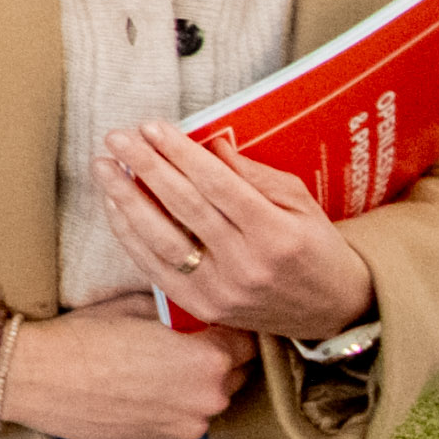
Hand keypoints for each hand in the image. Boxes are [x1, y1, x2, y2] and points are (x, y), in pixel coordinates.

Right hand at [0, 291, 244, 438]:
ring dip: (193, 386)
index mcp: (207, 358)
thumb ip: (182, 314)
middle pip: (234, 373)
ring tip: (150, 371)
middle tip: (175, 344)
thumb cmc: (80, 337)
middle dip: (213, 358)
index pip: (247, 340)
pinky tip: (139, 393)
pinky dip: (173, 409)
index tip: (207, 324)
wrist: (34, 377)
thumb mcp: (137, 304)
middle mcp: (208, 398)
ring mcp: (189, 428)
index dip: (226, 329)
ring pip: (209, 400)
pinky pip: (185, 422)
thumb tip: (200, 316)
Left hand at [95, 120, 381, 338]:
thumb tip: (211, 143)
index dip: (181, 155)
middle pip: (186, 208)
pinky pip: (155, 268)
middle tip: (117, 137)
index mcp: (276, 235)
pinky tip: (114, 205)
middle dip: (146, 168)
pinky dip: (130, 234)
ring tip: (104, 167)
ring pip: (162, 240)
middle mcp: (247, 265)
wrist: (334, 312)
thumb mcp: (302, 204)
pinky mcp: (203, 308)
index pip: (218, 187)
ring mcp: (222, 291)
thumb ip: (255, 176)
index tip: (151, 126)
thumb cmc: (316, 247)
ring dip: (127, 199)